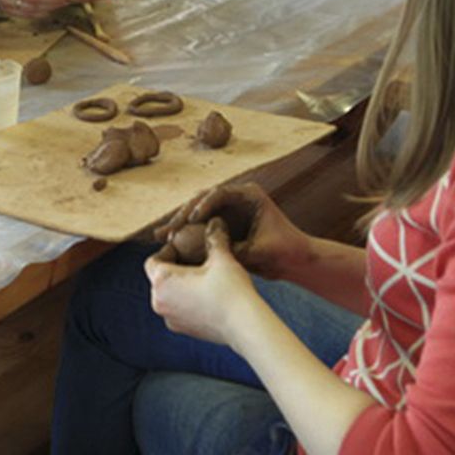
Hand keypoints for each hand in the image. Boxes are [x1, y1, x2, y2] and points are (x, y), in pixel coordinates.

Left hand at [145, 228, 260, 347]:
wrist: (245, 326)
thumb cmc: (231, 291)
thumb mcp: (222, 258)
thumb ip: (214, 237)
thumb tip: (215, 222)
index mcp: (162, 282)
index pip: (153, 261)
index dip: (168, 250)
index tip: (186, 246)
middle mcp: (159, 302)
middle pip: (159, 278)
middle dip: (175, 267)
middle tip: (196, 258)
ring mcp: (170, 319)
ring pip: (169, 294)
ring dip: (181, 284)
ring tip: (203, 276)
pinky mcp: (183, 329)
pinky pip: (178, 309)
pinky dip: (188, 299)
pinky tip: (209, 294)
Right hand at [154, 182, 311, 280]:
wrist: (294, 260)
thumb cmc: (285, 251)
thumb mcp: (260, 250)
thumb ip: (236, 247)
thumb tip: (208, 250)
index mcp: (249, 194)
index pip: (220, 193)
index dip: (203, 205)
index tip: (192, 219)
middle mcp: (234, 199)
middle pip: (201, 200)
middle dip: (182, 215)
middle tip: (168, 230)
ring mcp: (226, 211)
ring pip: (195, 212)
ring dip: (178, 224)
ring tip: (161, 235)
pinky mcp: (220, 225)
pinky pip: (198, 227)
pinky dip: (183, 234)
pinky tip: (165, 242)